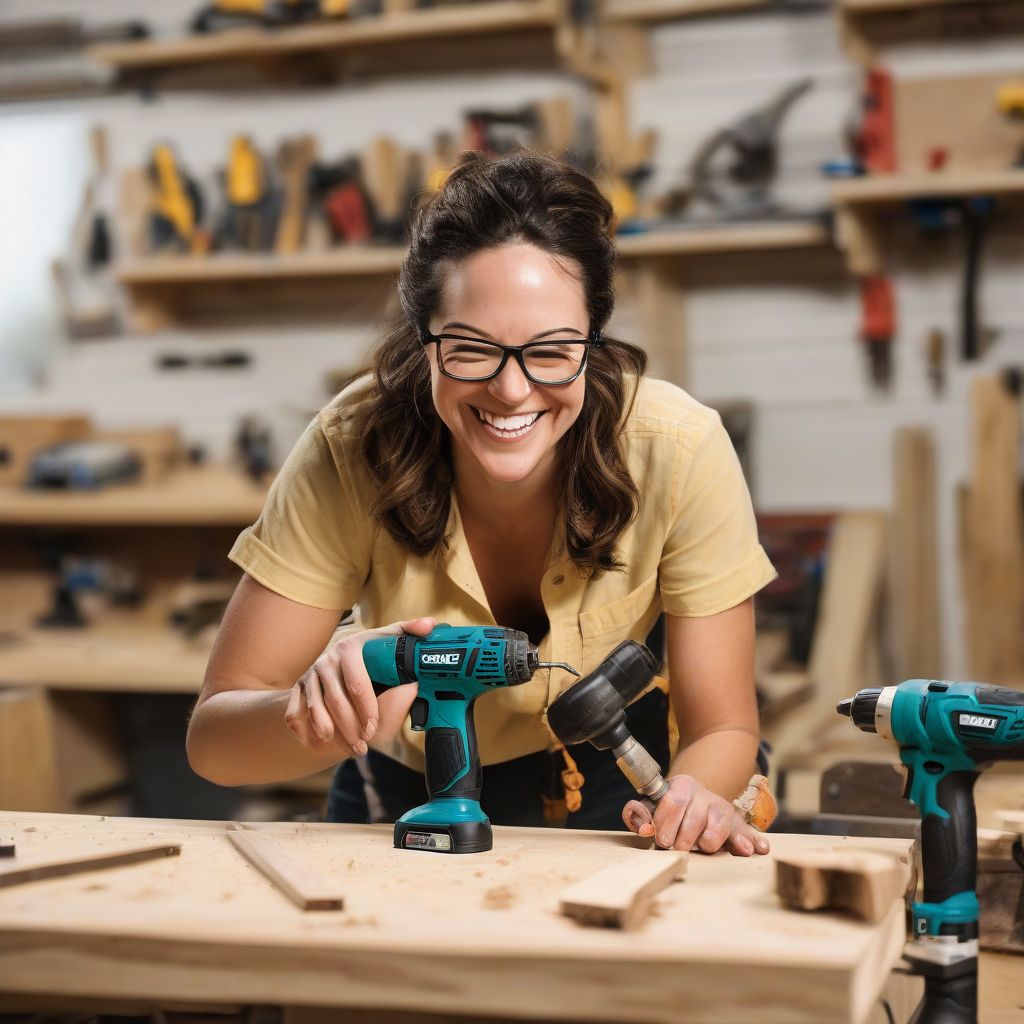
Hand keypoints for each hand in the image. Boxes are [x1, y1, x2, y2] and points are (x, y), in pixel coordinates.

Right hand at [284, 616, 436, 756]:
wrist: (338, 666)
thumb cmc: (370, 659)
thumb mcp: (388, 643)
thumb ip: (408, 635)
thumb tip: (429, 625)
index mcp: (350, 648)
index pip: (357, 682)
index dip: (366, 708)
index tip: (374, 728)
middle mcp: (327, 660)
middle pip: (335, 700)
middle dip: (351, 727)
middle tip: (365, 744)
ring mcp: (310, 675)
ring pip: (316, 710)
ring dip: (333, 734)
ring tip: (351, 749)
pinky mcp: (297, 688)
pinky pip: (294, 714)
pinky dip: (306, 731)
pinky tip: (319, 743)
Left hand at [622, 774, 769, 856]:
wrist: (695, 802)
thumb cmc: (670, 812)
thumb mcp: (652, 807)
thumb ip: (639, 815)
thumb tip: (642, 829)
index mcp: (681, 786)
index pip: (673, 802)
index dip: (665, 823)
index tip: (661, 840)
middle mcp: (704, 795)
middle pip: (694, 819)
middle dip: (684, 839)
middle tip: (677, 849)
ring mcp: (722, 809)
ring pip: (718, 826)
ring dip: (709, 842)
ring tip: (704, 848)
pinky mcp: (737, 824)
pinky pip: (744, 831)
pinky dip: (749, 841)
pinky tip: (755, 849)